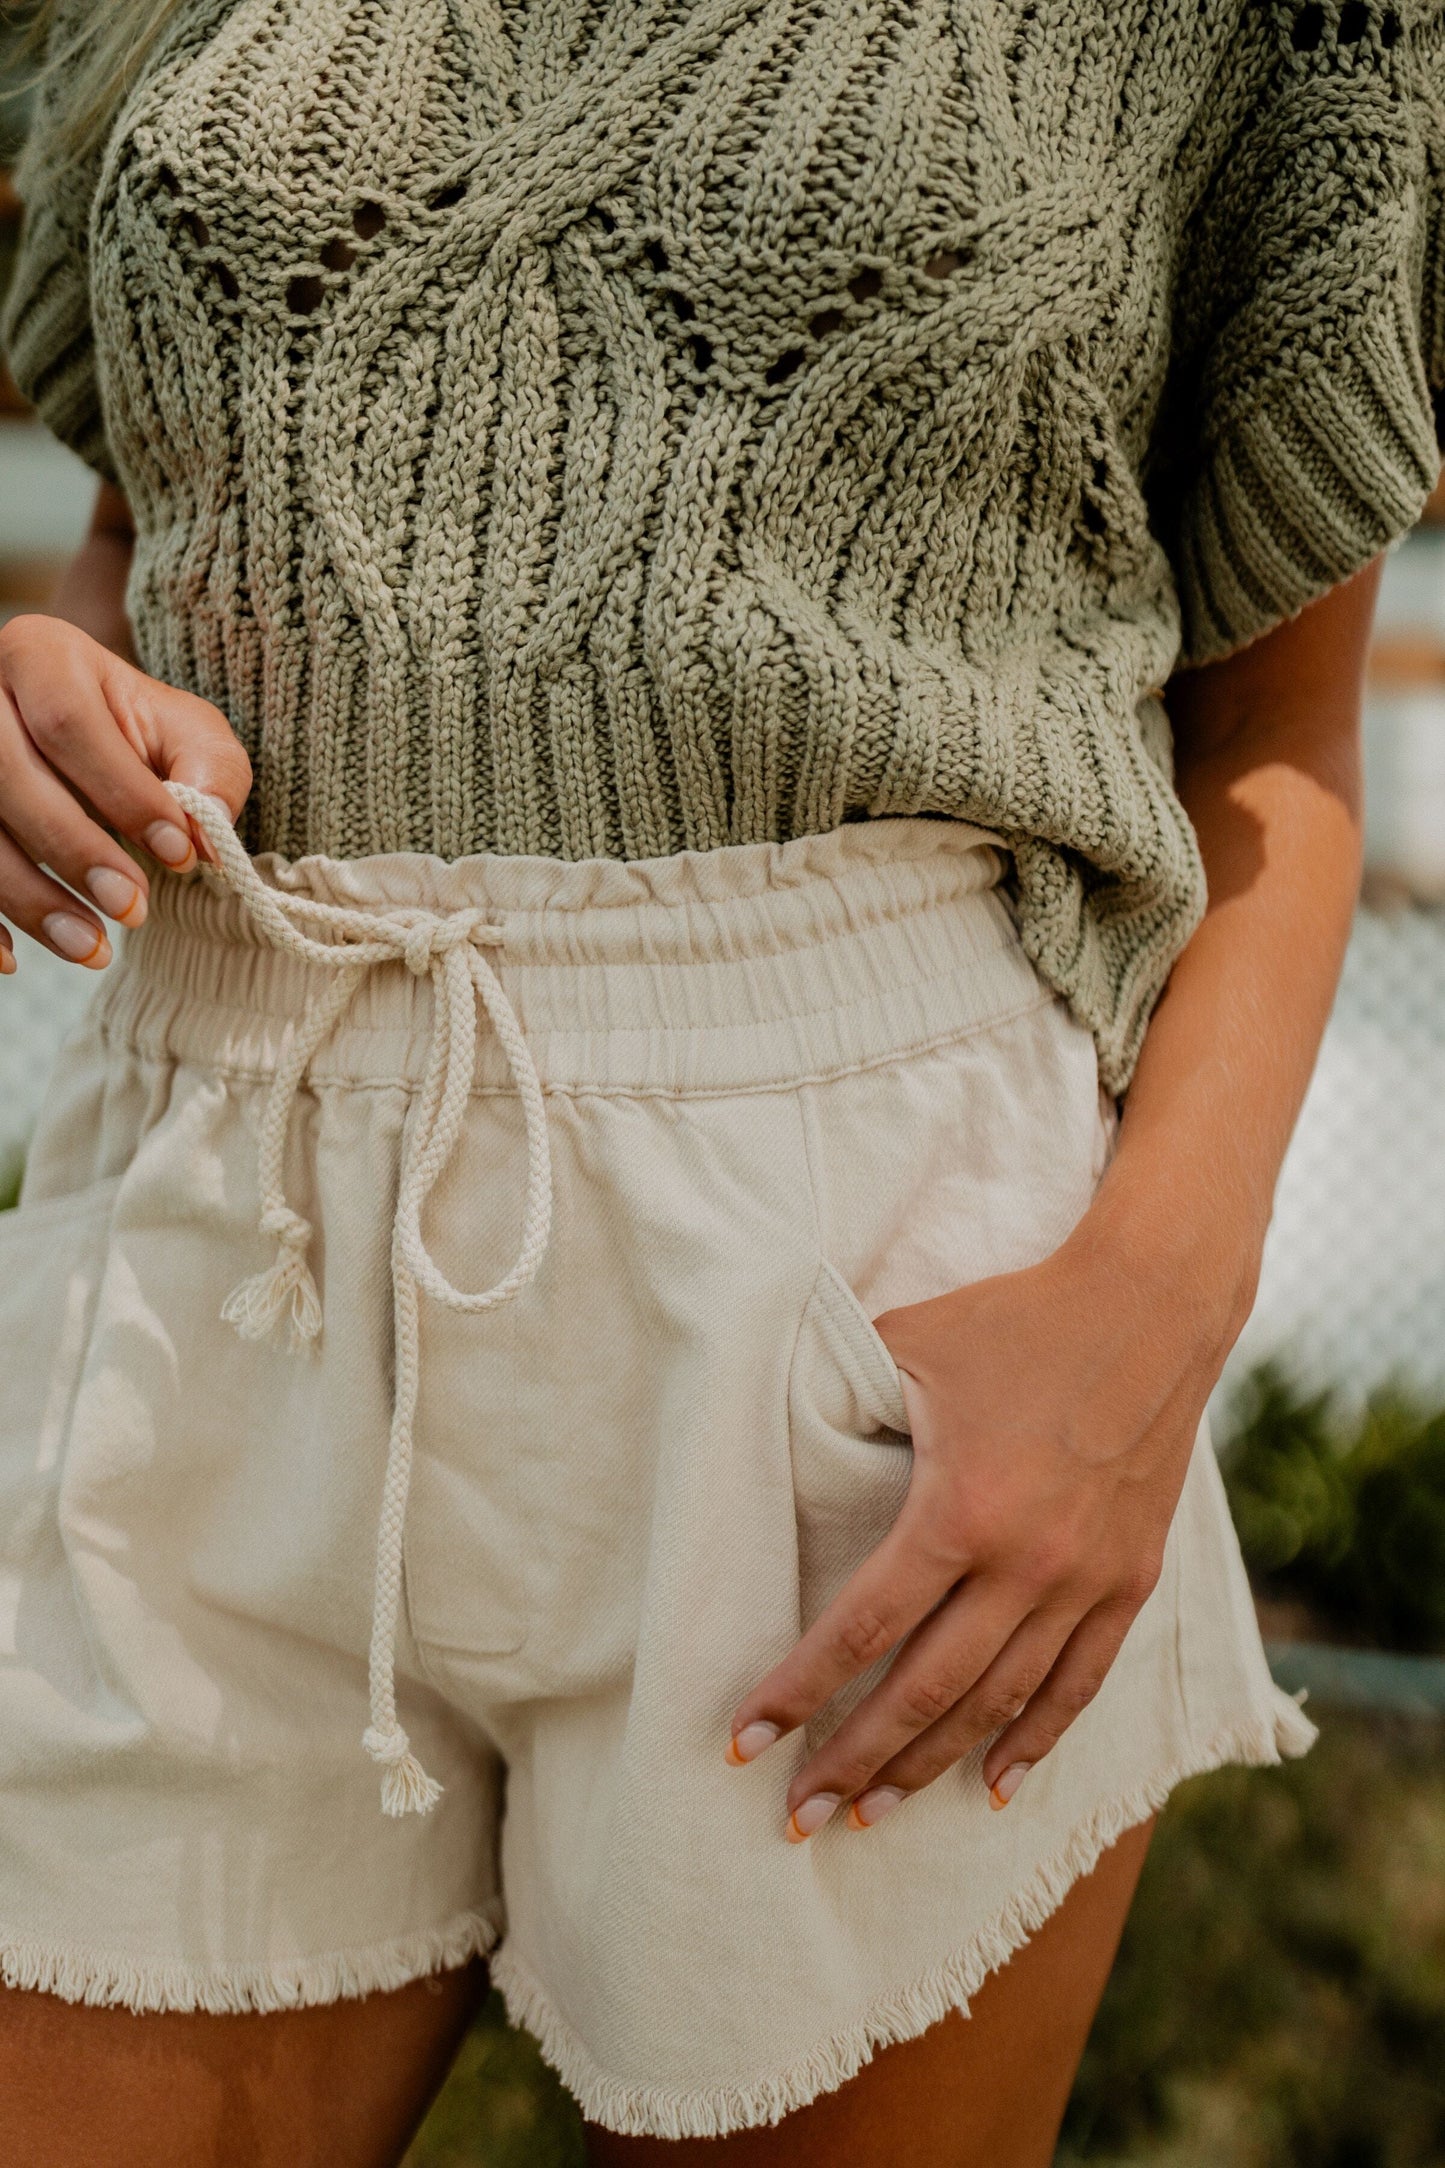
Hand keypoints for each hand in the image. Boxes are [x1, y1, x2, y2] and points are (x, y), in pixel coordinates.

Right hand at [0, 614, 250, 975]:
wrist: (84, 733)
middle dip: (74, 852)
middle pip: (8, 775)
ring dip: (30, 898)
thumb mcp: (189, 736)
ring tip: (92, 948)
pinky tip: (15, 957)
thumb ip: (211, 773)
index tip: (180, 856)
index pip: (70, 723)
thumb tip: (205, 835)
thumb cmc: (141, 735)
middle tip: (133, 909)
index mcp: (41, 656)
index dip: (123, 793)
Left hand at [727, 1219, 1235, 1836]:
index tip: (746, 1741)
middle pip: (926, 1690)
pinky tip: (997, 1787)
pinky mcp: (1131, 1580)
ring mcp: (1085, 1579)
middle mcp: (1026, 1562)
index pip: (864, 1627)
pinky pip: (1079, 1682)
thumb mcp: (908, 1345)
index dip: (800, 1691)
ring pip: (1000, 1702)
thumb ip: (845, 1398)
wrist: (1150, 1306)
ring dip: (933, 1766)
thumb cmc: (1014, 1319)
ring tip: (873, 1814)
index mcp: (959, 1508)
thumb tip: (779, 1432)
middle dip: (854, 1760)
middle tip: (797, 1816)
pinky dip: (1036, 1740)